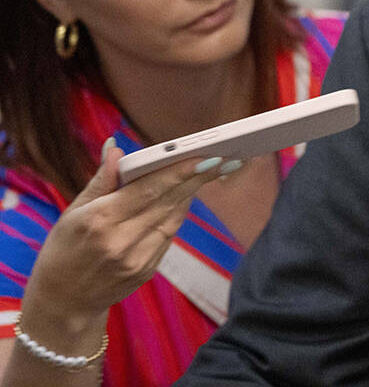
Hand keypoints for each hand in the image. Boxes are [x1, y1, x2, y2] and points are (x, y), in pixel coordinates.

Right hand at [20, 140, 231, 331]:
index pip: (148, 189)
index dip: (178, 172)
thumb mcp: (72, 212)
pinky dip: (178, 214)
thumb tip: (116, 148)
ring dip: (191, 193)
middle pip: (168, 202)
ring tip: (209, 170)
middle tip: (221, 158)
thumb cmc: (63, 250)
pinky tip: (186, 197)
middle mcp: (122, 241)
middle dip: (197, 178)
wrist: (63, 303)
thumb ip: (100, 180)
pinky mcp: (148, 270)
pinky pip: (169, 235)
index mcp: (100, 220)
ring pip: (173, 218)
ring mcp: (137, 259)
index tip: (204, 156)